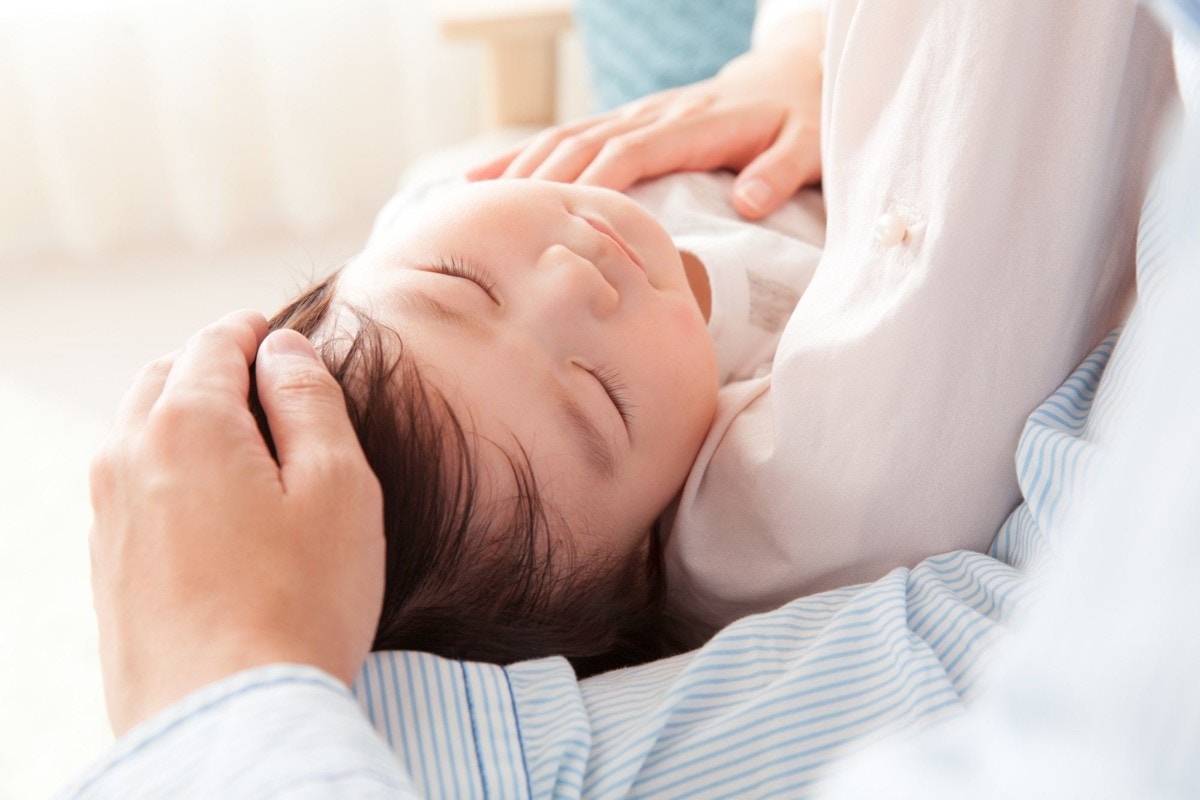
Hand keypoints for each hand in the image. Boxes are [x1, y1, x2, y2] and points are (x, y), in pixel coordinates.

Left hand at [89, 310, 383, 734]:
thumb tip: (282, 349)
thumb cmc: (301, 602)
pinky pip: (131, 484)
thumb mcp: (338, 484)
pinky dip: (168, 468)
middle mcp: (128, 456)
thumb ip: (309, 399)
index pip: (215, 342)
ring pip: (140, 429)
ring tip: (245, 445)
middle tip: (268, 385)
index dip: (256, 331)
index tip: (281, 336)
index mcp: (187, 422)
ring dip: (188, 416)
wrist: (231, 718)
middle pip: (165, 377)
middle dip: (214, 367)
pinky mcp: (106, 565)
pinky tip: (215, 505)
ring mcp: (107, 514)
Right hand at [467, 13, 824, 219]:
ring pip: (567, 137)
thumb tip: (748, 199)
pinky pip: (569, 136)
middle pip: (585, 145)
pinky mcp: (627, 122)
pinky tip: (485, 178)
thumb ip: (781, 172)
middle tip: (498, 227)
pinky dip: (526, 156)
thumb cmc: (801, 120)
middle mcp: (656, 115)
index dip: (594, 183)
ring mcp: (637, 116)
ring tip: (475, 206)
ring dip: (520, 168)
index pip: (634, 153)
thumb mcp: (808, 145)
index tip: (559, 219)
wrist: (792, 78)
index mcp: (696, 125)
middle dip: (540, 183)